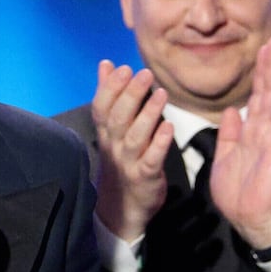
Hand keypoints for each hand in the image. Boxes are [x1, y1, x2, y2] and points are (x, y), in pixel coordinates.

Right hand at [90, 60, 173, 240]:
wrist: (121, 207)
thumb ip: (110, 95)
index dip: (111, 88)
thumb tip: (106, 64)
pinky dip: (159, 144)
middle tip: (145, 73)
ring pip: (135, 137)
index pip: (101, 108)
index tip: (123, 68)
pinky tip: (169, 127)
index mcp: (105, 134)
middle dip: (130, 95)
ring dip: (147, 115)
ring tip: (161, 94)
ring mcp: (128, 162)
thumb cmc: (121, 160)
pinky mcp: (144, 178)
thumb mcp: (111, 129)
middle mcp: (113, 146)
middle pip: (118, 118)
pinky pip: (151, 160)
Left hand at [209, 36, 270, 248]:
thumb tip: (231, 110)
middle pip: (268, 91)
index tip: (260, 49)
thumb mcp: (225, 155)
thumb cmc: (237, 190)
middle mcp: (265, 129)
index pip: (256, 95)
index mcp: (250, 131)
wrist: (247, 216)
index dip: (258, 72)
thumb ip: (229, 133)